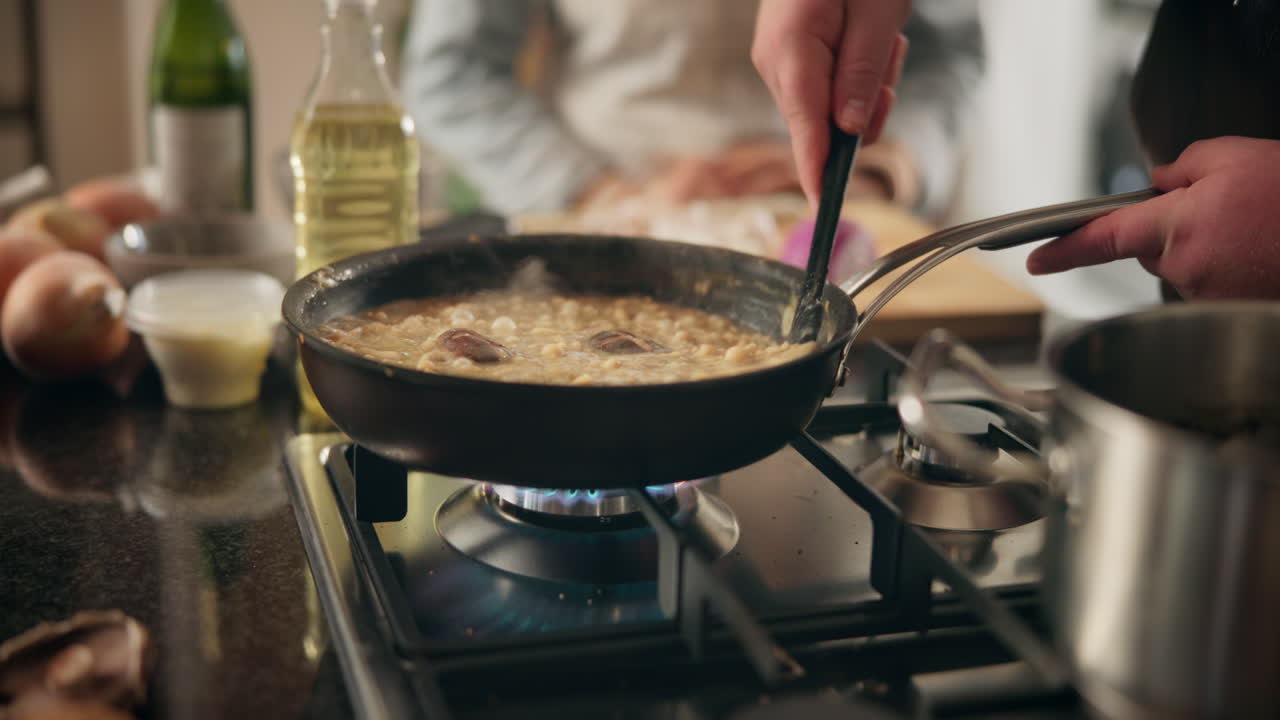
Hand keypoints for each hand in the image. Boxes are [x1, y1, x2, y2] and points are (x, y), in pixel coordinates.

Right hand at [752, 0, 910, 207]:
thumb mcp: (877, 12)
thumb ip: (863, 74)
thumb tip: (850, 130)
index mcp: (792, 52)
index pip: (806, 131)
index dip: (820, 173)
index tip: (826, 209)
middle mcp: (777, 61)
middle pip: (823, 121)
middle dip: (866, 107)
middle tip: (890, 60)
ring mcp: (780, 56)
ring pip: (831, 103)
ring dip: (867, 83)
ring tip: (880, 34)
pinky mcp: (791, 51)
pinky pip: (828, 82)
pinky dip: (856, 68)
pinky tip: (866, 33)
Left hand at [1026, 136, 1279, 299]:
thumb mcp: (1235, 157)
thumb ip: (1182, 167)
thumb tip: (1159, 182)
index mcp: (1177, 226)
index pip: (1103, 239)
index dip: (1065, 250)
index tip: (1036, 263)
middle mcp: (1186, 269)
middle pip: (1151, 250)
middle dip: (1173, 229)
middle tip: (1227, 211)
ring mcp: (1211, 296)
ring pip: (1185, 268)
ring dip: (1208, 249)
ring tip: (1254, 231)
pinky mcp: (1232, 311)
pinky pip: (1213, 285)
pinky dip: (1230, 268)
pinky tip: (1261, 252)